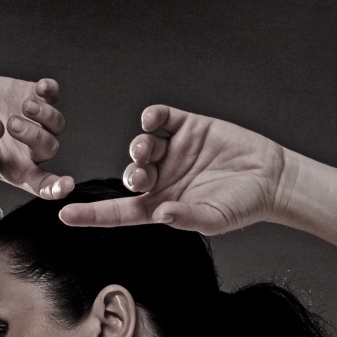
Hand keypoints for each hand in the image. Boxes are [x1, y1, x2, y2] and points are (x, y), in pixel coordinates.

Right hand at [0, 75, 73, 198]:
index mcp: (15, 169)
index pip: (42, 185)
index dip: (57, 187)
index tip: (67, 185)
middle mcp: (28, 148)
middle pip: (50, 147)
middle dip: (35, 135)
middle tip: (12, 123)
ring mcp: (32, 122)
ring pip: (57, 123)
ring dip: (46, 114)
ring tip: (24, 106)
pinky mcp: (29, 95)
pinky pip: (51, 94)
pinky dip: (51, 90)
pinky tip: (41, 87)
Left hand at [59, 105, 283, 232]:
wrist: (271, 176)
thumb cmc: (243, 205)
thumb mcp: (214, 218)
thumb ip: (187, 218)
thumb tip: (161, 215)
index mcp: (162, 206)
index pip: (120, 212)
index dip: (92, 214)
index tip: (65, 215)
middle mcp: (163, 179)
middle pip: (130, 176)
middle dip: (130, 174)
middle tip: (141, 175)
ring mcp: (173, 152)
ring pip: (141, 145)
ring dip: (138, 146)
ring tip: (150, 150)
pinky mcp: (188, 127)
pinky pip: (161, 119)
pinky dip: (152, 118)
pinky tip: (154, 121)